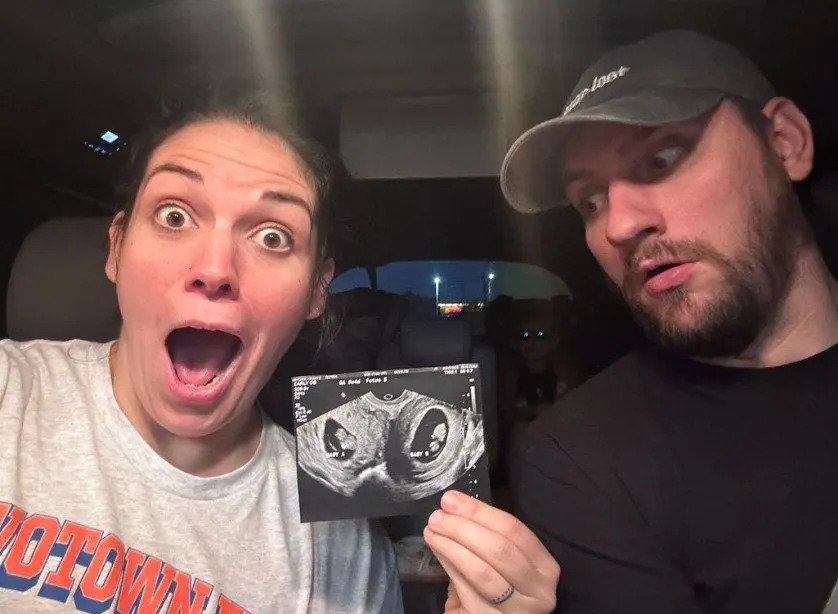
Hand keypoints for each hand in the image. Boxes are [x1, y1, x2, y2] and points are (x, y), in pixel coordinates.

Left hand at [423, 490, 559, 612]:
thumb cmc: (501, 586)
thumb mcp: (504, 561)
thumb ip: (487, 536)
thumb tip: (454, 508)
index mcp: (544, 566)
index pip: (514, 530)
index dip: (480, 511)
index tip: (452, 499)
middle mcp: (538, 591)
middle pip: (499, 550)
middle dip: (463, 528)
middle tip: (437, 516)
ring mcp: (516, 610)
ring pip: (482, 572)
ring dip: (452, 546)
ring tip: (432, 531)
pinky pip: (466, 589)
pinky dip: (449, 566)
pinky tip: (437, 551)